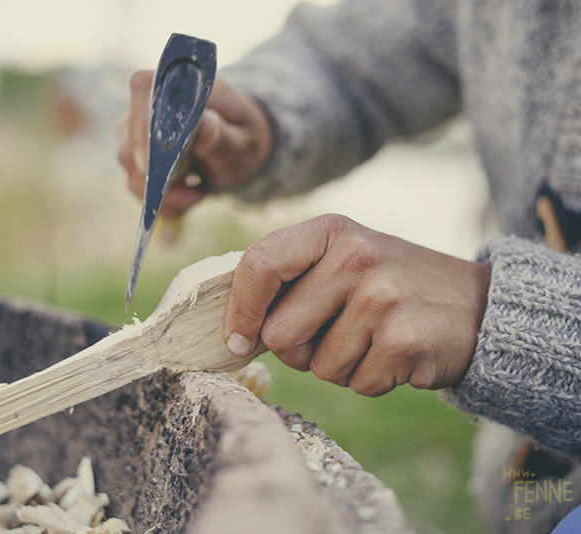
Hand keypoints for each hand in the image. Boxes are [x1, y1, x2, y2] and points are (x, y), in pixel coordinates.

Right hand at [117, 71, 272, 217]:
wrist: (239, 148)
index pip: (143, 87)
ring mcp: (138, 125)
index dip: (143, 124)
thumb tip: (204, 123)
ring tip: (194, 195)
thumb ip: (223, 136)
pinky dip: (160, 197)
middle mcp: (152, 100)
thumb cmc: (243, 139)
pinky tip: (186, 196)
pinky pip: (134, 179)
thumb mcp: (243, 143)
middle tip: (191, 195)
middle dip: (155, 175)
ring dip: (159, 191)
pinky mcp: (136, 150)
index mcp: (182, 83)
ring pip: (128, 162)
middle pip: (130, 134)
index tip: (161, 165)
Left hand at [224, 214, 490, 395]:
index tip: (238, 340)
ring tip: (373, 339)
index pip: (259, 264)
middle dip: (297, 351)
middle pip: (279, 332)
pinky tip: (395, 354)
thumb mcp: (342, 261)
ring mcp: (382, 295)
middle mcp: (355, 256)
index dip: (240, 310)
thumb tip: (232, 331)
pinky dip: (371, 380)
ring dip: (339, 366)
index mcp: (330, 231)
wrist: (477, 307)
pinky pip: (355, 383)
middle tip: (333, 336)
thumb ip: (289, 280)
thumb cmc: (390, 288)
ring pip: (317, 366)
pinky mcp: (405, 338)